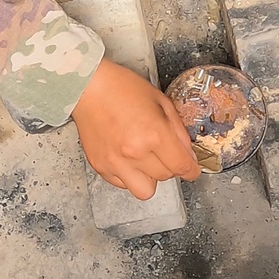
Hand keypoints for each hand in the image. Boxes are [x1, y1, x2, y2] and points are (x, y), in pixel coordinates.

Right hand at [72, 59, 200, 199]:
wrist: (88, 88)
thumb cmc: (122, 88)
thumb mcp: (161, 102)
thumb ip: (178, 131)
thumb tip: (187, 154)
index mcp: (155, 134)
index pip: (181, 166)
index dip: (191, 170)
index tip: (191, 170)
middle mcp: (135, 152)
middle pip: (165, 177)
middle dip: (170, 166)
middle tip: (164, 153)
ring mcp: (116, 162)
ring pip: (144, 190)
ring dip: (150, 178)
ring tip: (146, 162)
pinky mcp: (100, 166)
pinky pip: (122, 185)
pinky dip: (129, 176)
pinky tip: (128, 160)